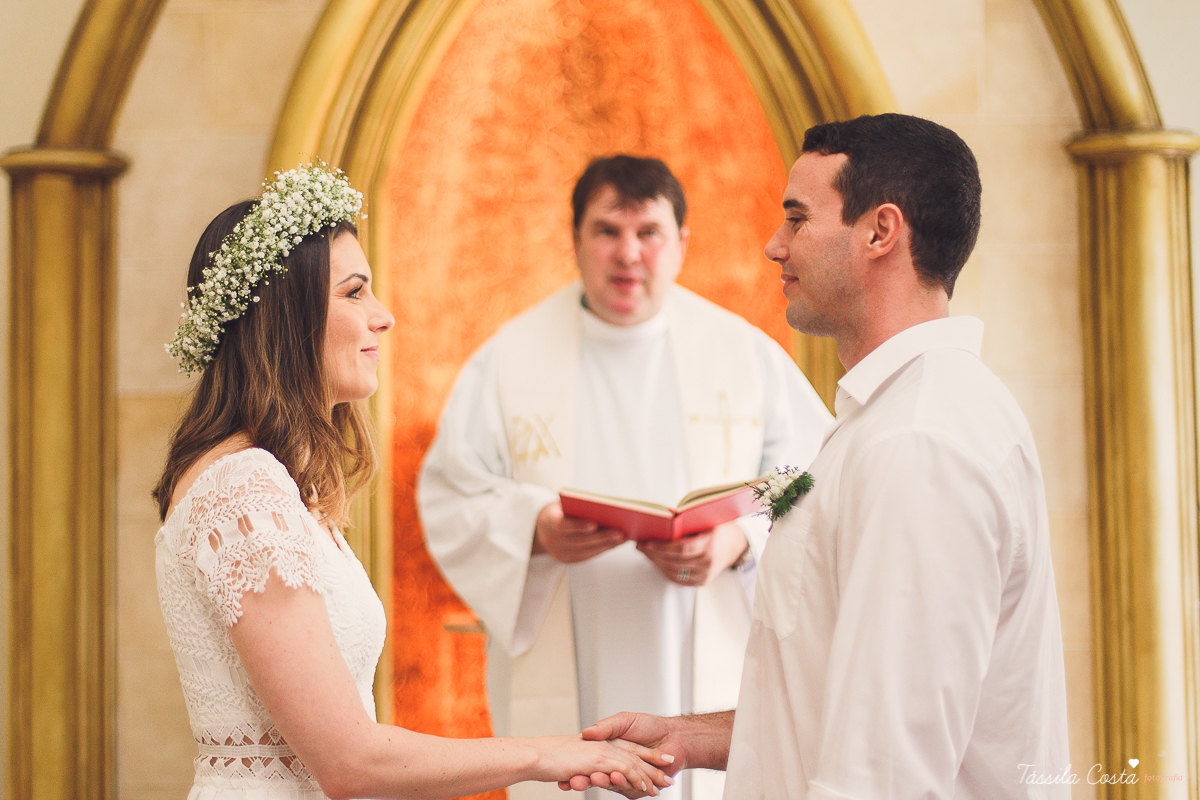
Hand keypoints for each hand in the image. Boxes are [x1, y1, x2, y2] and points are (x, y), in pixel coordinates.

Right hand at [535, 502, 625, 562]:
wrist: (541, 528)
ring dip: (606, 545)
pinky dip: (602, 549)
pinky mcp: (566, 560)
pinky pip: (587, 556)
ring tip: (623, 538)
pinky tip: (615, 543)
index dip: (578, 526)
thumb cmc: (559, 511)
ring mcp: (558, 553)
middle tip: (620, 533)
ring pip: (585, 551)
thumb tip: (606, 510)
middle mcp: (551, 540)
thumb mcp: (563, 505)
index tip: (594, 524)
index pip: (562, 525)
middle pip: (579, 541)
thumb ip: (578, 507)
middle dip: (601, 537)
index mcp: (548, 522)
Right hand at [558, 713, 683, 795]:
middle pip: (597, 775)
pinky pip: (627, 786)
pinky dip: (621, 782)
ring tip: (592, 779)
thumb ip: (606, 727)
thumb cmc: (651, 726)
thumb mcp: (623, 720)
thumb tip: (588, 732)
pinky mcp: (637, 786)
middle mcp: (615, 763)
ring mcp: (625, 776)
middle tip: (571, 781)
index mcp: (609, 748)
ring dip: (599, 782)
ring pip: (611, 782)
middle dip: (583, 780)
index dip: (576, 770)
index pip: (590, 761)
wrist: (676, 736)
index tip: (564, 774)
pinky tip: (614, 778)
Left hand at [637, 522, 747, 585]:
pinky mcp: (701, 582)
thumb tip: (661, 522)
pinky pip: (678, 579)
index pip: (681, 549)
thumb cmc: (718, 528)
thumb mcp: (706, 520)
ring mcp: (704, 575)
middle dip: (653, 554)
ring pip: (673, 571)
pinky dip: (664, 570)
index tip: (646, 543)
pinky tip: (655, 561)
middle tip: (639, 545)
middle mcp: (707, 563)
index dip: (662, 547)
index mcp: (709, 545)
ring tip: (645, 552)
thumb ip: (687, 523)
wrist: (735, 545)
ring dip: (656, 562)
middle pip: (674, 561)